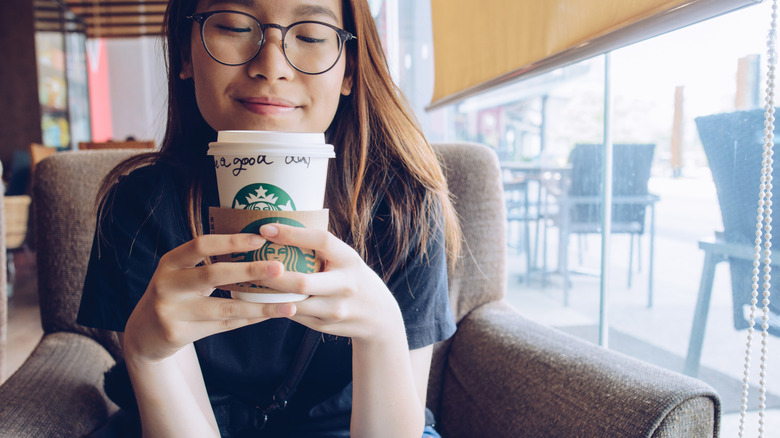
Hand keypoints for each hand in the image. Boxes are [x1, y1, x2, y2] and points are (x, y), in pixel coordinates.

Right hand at [123, 233, 295, 363]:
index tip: (260, 238)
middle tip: (280, 267)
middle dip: (249, 270)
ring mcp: (170, 310)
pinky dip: (249, 319)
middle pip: (213, 274)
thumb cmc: (174, 294)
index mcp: (170, 262)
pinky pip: (222, 326)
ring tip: (289, 304)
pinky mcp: (177, 333)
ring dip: (259, 306)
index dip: (231, 241)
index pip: (201, 245)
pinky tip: (271, 315)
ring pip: (223, 308)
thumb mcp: (180, 272)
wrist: (143, 334)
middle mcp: (166, 284)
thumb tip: (259, 245)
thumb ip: (207, 262)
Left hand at [256, 224, 404, 343]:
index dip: (292, 234)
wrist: (379, 316)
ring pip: (293, 304)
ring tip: (247, 282)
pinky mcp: (324, 326)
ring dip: (267, 295)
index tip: (265, 228)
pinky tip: (259, 298)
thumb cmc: (352, 277)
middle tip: (249, 264)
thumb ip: (321, 249)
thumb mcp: (346, 259)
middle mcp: (345, 285)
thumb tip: (277, 230)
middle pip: (302, 282)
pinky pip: (293, 315)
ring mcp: (335, 309)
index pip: (320, 241)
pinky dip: (275, 306)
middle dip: (272, 274)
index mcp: (349, 260)